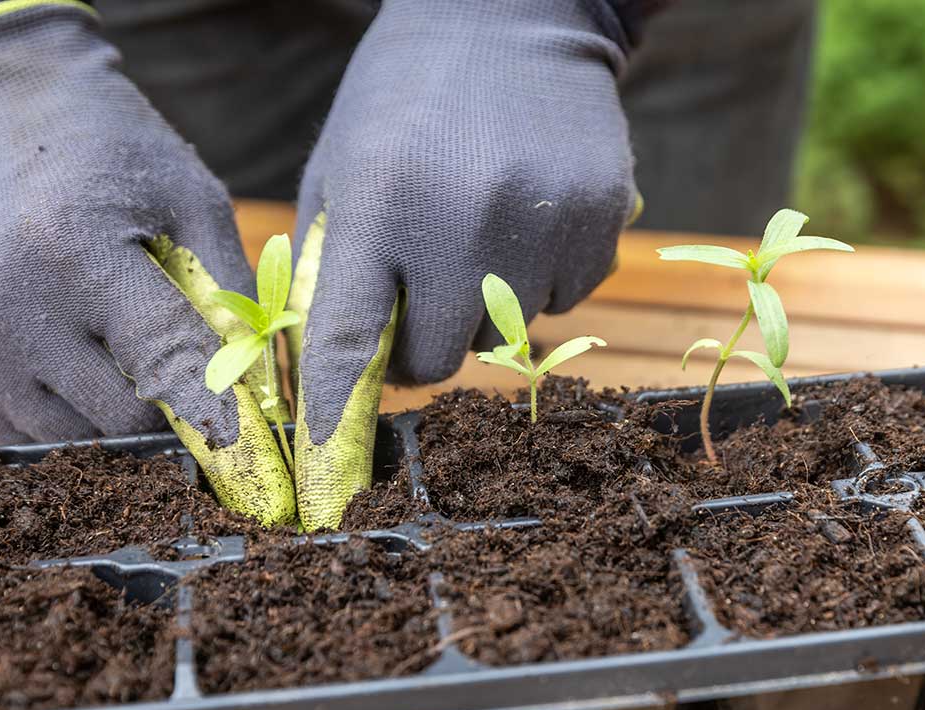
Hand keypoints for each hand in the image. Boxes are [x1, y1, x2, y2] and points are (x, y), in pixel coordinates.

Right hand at [0, 4, 293, 522]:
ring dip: (118, 422)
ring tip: (135, 368)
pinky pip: (24, 436)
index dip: (210, 409)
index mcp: (72, 247)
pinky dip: (69, 422)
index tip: (241, 442)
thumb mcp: (187, 192)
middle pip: (120, 414)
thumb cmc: (105, 145)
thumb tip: (257, 378)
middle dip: (170, 410)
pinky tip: (88, 373)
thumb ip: (227, 285)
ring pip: (72, 438)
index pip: (161, 358)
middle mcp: (6, 302)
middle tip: (194, 389)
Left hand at [290, 0, 638, 528]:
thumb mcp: (342, 161)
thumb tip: (332, 363)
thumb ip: (331, 261)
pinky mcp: (600, 220)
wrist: (514, 14)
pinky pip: (563, 297)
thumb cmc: (405, 94)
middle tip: (420, 294)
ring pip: (506, 333)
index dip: (335, 403)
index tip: (324, 450)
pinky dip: (539, 276)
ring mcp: (542, 222)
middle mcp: (464, 220)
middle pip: (440, 359)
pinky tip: (526, 215)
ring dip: (485, 304)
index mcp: (382, 202)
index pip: (350, 336)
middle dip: (422, 345)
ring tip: (479, 226)